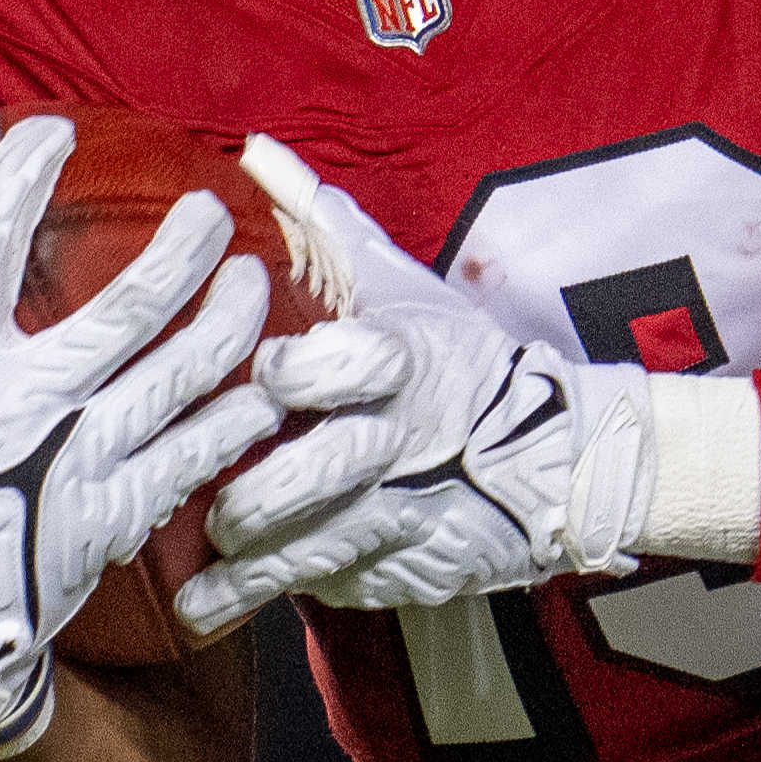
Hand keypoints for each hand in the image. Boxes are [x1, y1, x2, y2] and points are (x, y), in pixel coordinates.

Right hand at [0, 110, 276, 761]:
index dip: (20, 176)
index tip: (54, 131)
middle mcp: (28, 403)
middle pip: (127, 305)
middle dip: (181, 247)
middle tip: (213, 207)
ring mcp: (83, 459)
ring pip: (181, 372)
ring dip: (228, 319)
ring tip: (257, 278)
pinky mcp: (121, 512)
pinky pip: (197, 453)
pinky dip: (236, 415)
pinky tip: (264, 384)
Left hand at [174, 137, 660, 631]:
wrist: (559, 461)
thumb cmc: (460, 362)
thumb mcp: (404, 289)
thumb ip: (326, 228)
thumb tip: (256, 152)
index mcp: (406, 361)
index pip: (350, 360)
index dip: (298, 370)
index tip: (268, 375)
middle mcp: (404, 438)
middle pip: (325, 468)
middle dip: (261, 490)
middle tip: (218, 500)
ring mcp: (405, 511)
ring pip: (319, 543)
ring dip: (253, 562)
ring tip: (201, 579)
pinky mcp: (405, 567)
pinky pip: (331, 585)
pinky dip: (269, 597)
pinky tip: (210, 609)